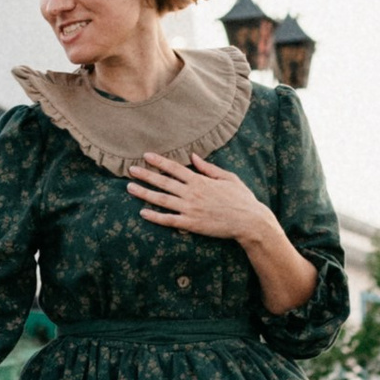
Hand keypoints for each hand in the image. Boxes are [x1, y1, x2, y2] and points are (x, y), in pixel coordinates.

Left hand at [127, 150, 271, 244]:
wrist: (249, 221)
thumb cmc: (241, 198)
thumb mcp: (228, 178)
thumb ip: (208, 168)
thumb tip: (193, 157)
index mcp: (200, 180)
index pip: (175, 168)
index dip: (159, 161)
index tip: (146, 156)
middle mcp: (192, 193)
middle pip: (163, 182)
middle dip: (146, 175)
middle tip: (130, 170)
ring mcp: (190, 209)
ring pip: (162, 200)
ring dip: (144, 193)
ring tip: (130, 188)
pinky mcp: (191, 224)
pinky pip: (168, 220)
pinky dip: (155, 217)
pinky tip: (142, 213)